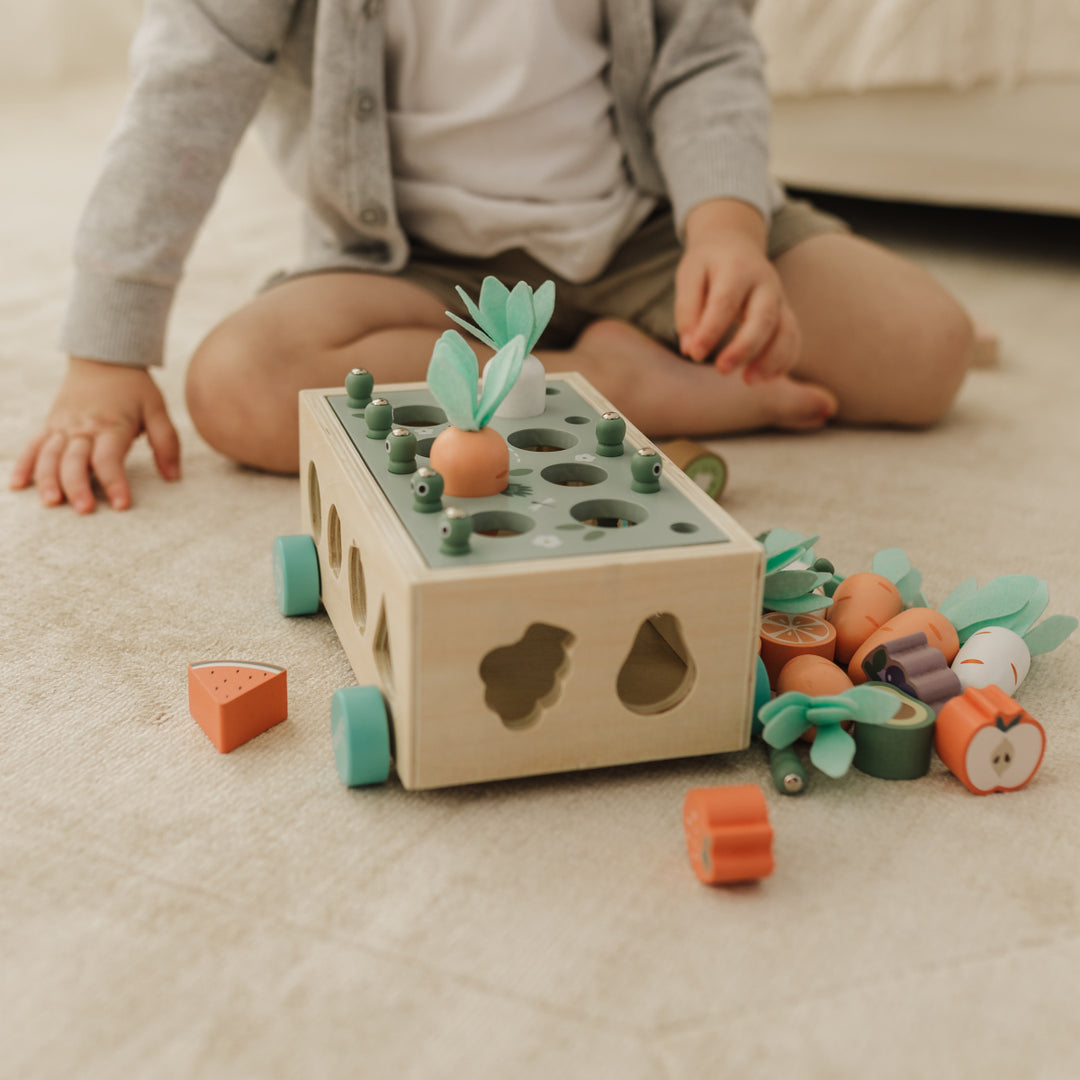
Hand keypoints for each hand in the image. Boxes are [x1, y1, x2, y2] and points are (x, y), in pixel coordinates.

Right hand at [10, 356, 180, 512]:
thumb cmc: (134, 388)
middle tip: (84, 510)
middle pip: (75, 460)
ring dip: (47, 480)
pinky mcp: (50, 424)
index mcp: (111, 425)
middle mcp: (83, 427)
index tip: (121, 505)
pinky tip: (17, 486)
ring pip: (49, 455)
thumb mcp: (157, 409)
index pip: (109, 459)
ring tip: (51, 503)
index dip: (114, 483)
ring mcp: (62, 426)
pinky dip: (23, 465)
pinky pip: (33, 446)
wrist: (103, 357)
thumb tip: (174, 478)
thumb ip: (166, 443)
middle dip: (78, 486)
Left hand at [675, 199, 800, 383]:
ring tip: (749, 381)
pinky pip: (794, 339)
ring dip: (772, 360)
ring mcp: (780, 299)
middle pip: (764, 317)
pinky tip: (765, 378)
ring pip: (787, 331)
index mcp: (737, 269)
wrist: (736, 245)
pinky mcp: (785, 314)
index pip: (726, 302)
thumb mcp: (689, 276)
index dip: (710, 330)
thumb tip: (689, 348)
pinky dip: (785, 361)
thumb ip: (687, 310)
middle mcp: (765, 283)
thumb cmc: (708, 265)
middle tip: (721, 370)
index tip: (694, 354)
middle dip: (745, 347)